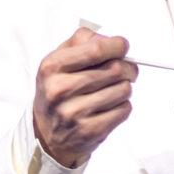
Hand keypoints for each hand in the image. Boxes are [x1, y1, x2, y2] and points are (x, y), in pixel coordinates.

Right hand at [31, 28, 135, 168]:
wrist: (46, 134)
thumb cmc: (56, 93)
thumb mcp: (57, 62)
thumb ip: (81, 42)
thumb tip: (109, 39)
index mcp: (52, 67)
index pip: (96, 49)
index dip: (116, 46)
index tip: (122, 47)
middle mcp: (60, 89)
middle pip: (114, 69)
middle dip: (127, 67)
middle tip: (126, 70)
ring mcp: (75, 112)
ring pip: (123, 89)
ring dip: (124, 88)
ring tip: (112, 90)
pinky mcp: (90, 131)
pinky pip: (124, 109)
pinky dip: (122, 106)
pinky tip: (108, 107)